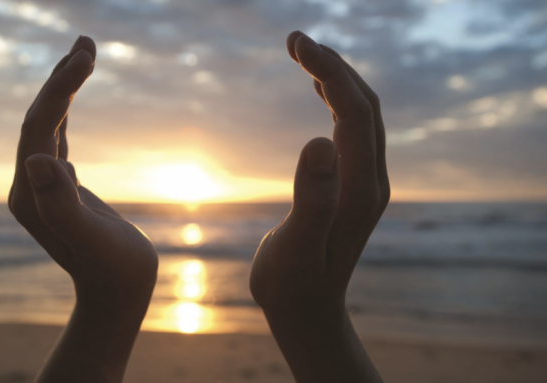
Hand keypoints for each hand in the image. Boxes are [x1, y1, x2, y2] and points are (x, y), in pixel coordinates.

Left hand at [8, 35, 157, 311]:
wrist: (117, 294)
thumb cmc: (113, 270)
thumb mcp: (91, 239)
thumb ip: (61, 204)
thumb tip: (37, 161)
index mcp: (30, 193)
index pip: (39, 128)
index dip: (59, 90)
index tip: (86, 58)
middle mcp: (29, 185)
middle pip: (39, 120)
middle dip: (61, 79)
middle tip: (86, 42)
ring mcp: (43, 186)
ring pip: (47, 125)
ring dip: (63, 88)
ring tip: (84, 53)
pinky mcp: (61, 187)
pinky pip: (57, 139)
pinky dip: (66, 112)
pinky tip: (71, 97)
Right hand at [249, 32, 387, 382]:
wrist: (308, 312)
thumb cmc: (293, 284)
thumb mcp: (295, 246)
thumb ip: (312, 197)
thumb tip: (318, 139)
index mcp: (358, 189)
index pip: (353, 113)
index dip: (330, 72)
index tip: (298, 44)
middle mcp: (370, 180)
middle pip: (364, 106)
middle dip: (334, 66)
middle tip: (297, 39)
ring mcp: (365, 183)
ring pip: (362, 115)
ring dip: (338, 78)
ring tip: (305, 54)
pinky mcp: (354, 186)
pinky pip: (354, 129)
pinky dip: (338, 100)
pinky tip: (320, 89)